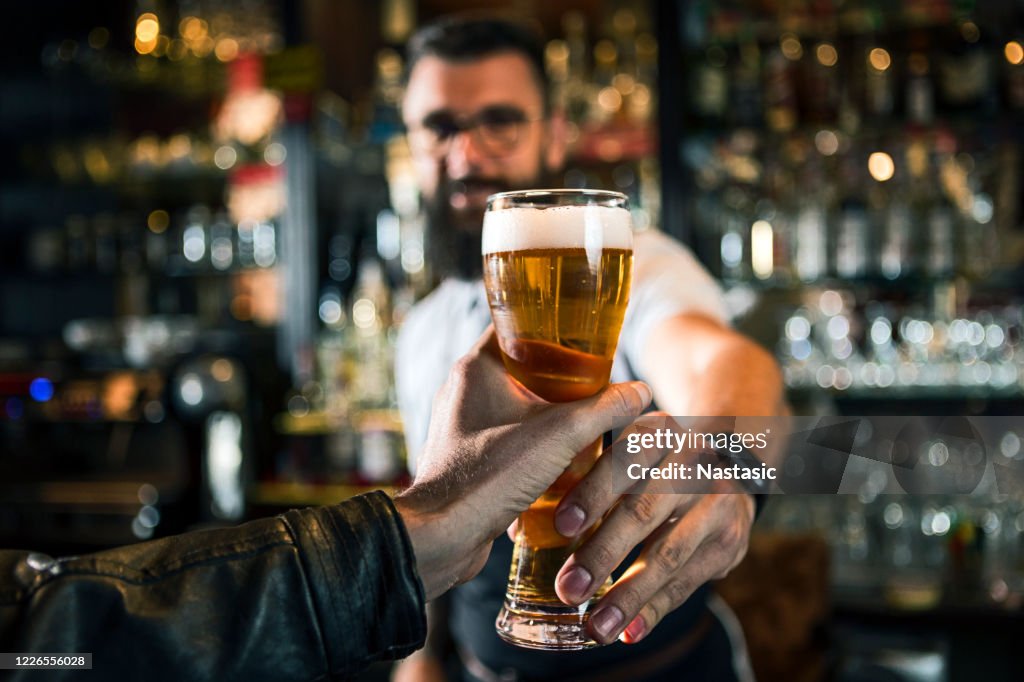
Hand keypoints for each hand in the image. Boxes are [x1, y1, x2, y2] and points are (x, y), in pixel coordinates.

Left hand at [394, 328, 651, 600]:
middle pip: (521, 365)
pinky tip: (562, 454)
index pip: (516, 323)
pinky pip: (507, 434)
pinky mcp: (467, 456)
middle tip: (597, 379)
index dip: (553, 325)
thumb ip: (604, 409)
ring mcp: (462, 424)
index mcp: (476, 367)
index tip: (587, 334)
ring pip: (516, 403)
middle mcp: (463, 390)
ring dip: (549, 410)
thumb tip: (640, 391)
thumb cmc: (489, 477)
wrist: (441, 536)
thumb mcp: (560, 435)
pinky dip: (534, 439)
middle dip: (561, 373)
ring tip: (586, 417)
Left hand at [551, 414, 755, 644]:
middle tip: (568, 589)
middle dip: (603, 554)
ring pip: (667, 554)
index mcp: (658, 431)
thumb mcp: (627, 450)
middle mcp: (692, 462)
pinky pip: (688, 582)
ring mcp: (716, 503)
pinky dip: (655, 609)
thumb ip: (583, 476)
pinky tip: (629, 632)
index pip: (625, 458)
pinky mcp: (730, 542)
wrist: (728, 467)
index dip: (593, 492)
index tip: (561, 526)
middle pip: (644, 510)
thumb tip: (520, 528)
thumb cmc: (651, 463)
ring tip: (595, 627)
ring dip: (628, 596)